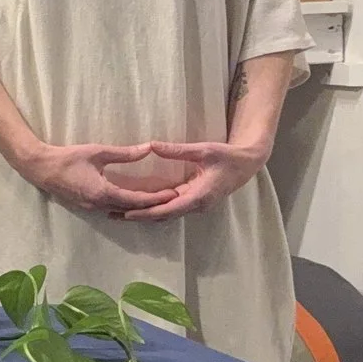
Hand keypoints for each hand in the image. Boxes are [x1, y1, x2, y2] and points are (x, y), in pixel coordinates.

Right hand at [14, 142, 181, 218]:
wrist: (40, 168)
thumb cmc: (68, 158)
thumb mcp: (98, 152)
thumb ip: (124, 153)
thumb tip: (148, 149)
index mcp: (103, 193)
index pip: (136, 200)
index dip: (156, 198)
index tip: (173, 194)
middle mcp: (99, 205)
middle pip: (132, 209)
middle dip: (153, 205)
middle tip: (172, 198)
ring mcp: (92, 208)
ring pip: (122, 212)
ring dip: (140, 208)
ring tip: (158, 200)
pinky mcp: (87, 206)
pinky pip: (112, 209)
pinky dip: (127, 207)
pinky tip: (135, 201)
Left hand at [119, 141, 267, 221]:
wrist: (248, 164)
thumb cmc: (227, 156)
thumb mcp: (203, 150)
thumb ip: (177, 150)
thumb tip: (151, 145)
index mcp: (199, 196)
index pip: (168, 209)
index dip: (146, 212)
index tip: (127, 213)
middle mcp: (197, 205)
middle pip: (164, 215)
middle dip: (140, 216)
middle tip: (114, 215)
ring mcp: (197, 205)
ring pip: (168, 213)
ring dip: (146, 213)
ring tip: (121, 212)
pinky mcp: (196, 201)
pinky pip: (173, 207)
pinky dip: (156, 208)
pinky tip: (140, 205)